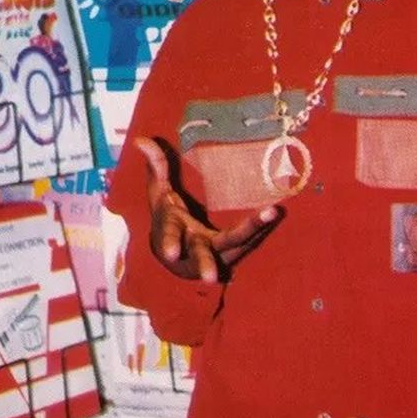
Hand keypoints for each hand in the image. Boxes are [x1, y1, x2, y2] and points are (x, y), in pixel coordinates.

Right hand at [135, 136, 282, 282]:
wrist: (179, 253)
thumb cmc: (169, 218)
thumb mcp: (159, 193)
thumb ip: (155, 168)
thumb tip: (140, 140)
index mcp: (174, 231)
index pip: (170, 236)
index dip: (170, 243)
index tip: (171, 253)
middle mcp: (194, 246)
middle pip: (202, 254)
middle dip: (205, 265)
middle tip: (211, 278)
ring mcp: (217, 251)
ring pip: (235, 244)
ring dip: (254, 231)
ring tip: (272, 214)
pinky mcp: (235, 250)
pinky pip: (250, 239)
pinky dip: (262, 226)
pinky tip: (276, 211)